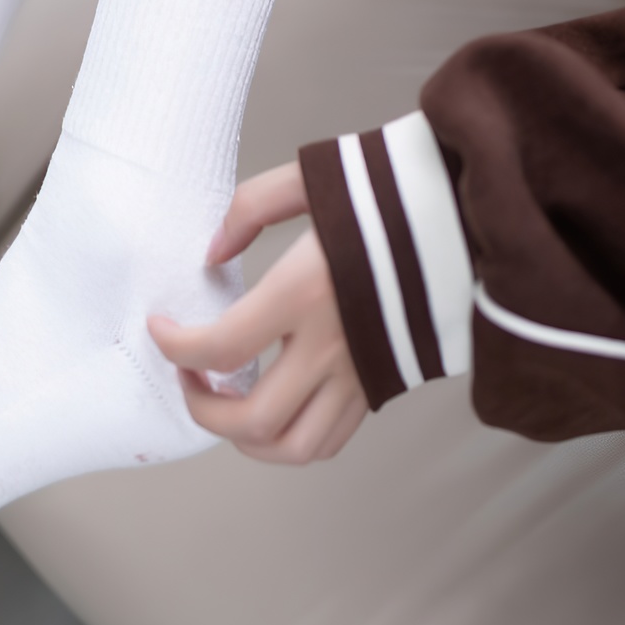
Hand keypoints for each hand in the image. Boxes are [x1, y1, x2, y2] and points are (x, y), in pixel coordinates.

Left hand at [148, 162, 366, 463]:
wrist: (465, 215)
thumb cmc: (388, 192)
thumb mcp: (311, 178)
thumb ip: (250, 209)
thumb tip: (213, 254)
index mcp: (306, 291)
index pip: (220, 348)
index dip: (174, 347)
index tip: (160, 329)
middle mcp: (332, 344)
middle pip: (251, 419)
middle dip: (202, 409)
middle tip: (187, 376)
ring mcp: (361, 373)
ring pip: (293, 447)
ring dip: (245, 439)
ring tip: (225, 402)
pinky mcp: (381, 384)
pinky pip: (329, 439)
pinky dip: (289, 439)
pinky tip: (272, 405)